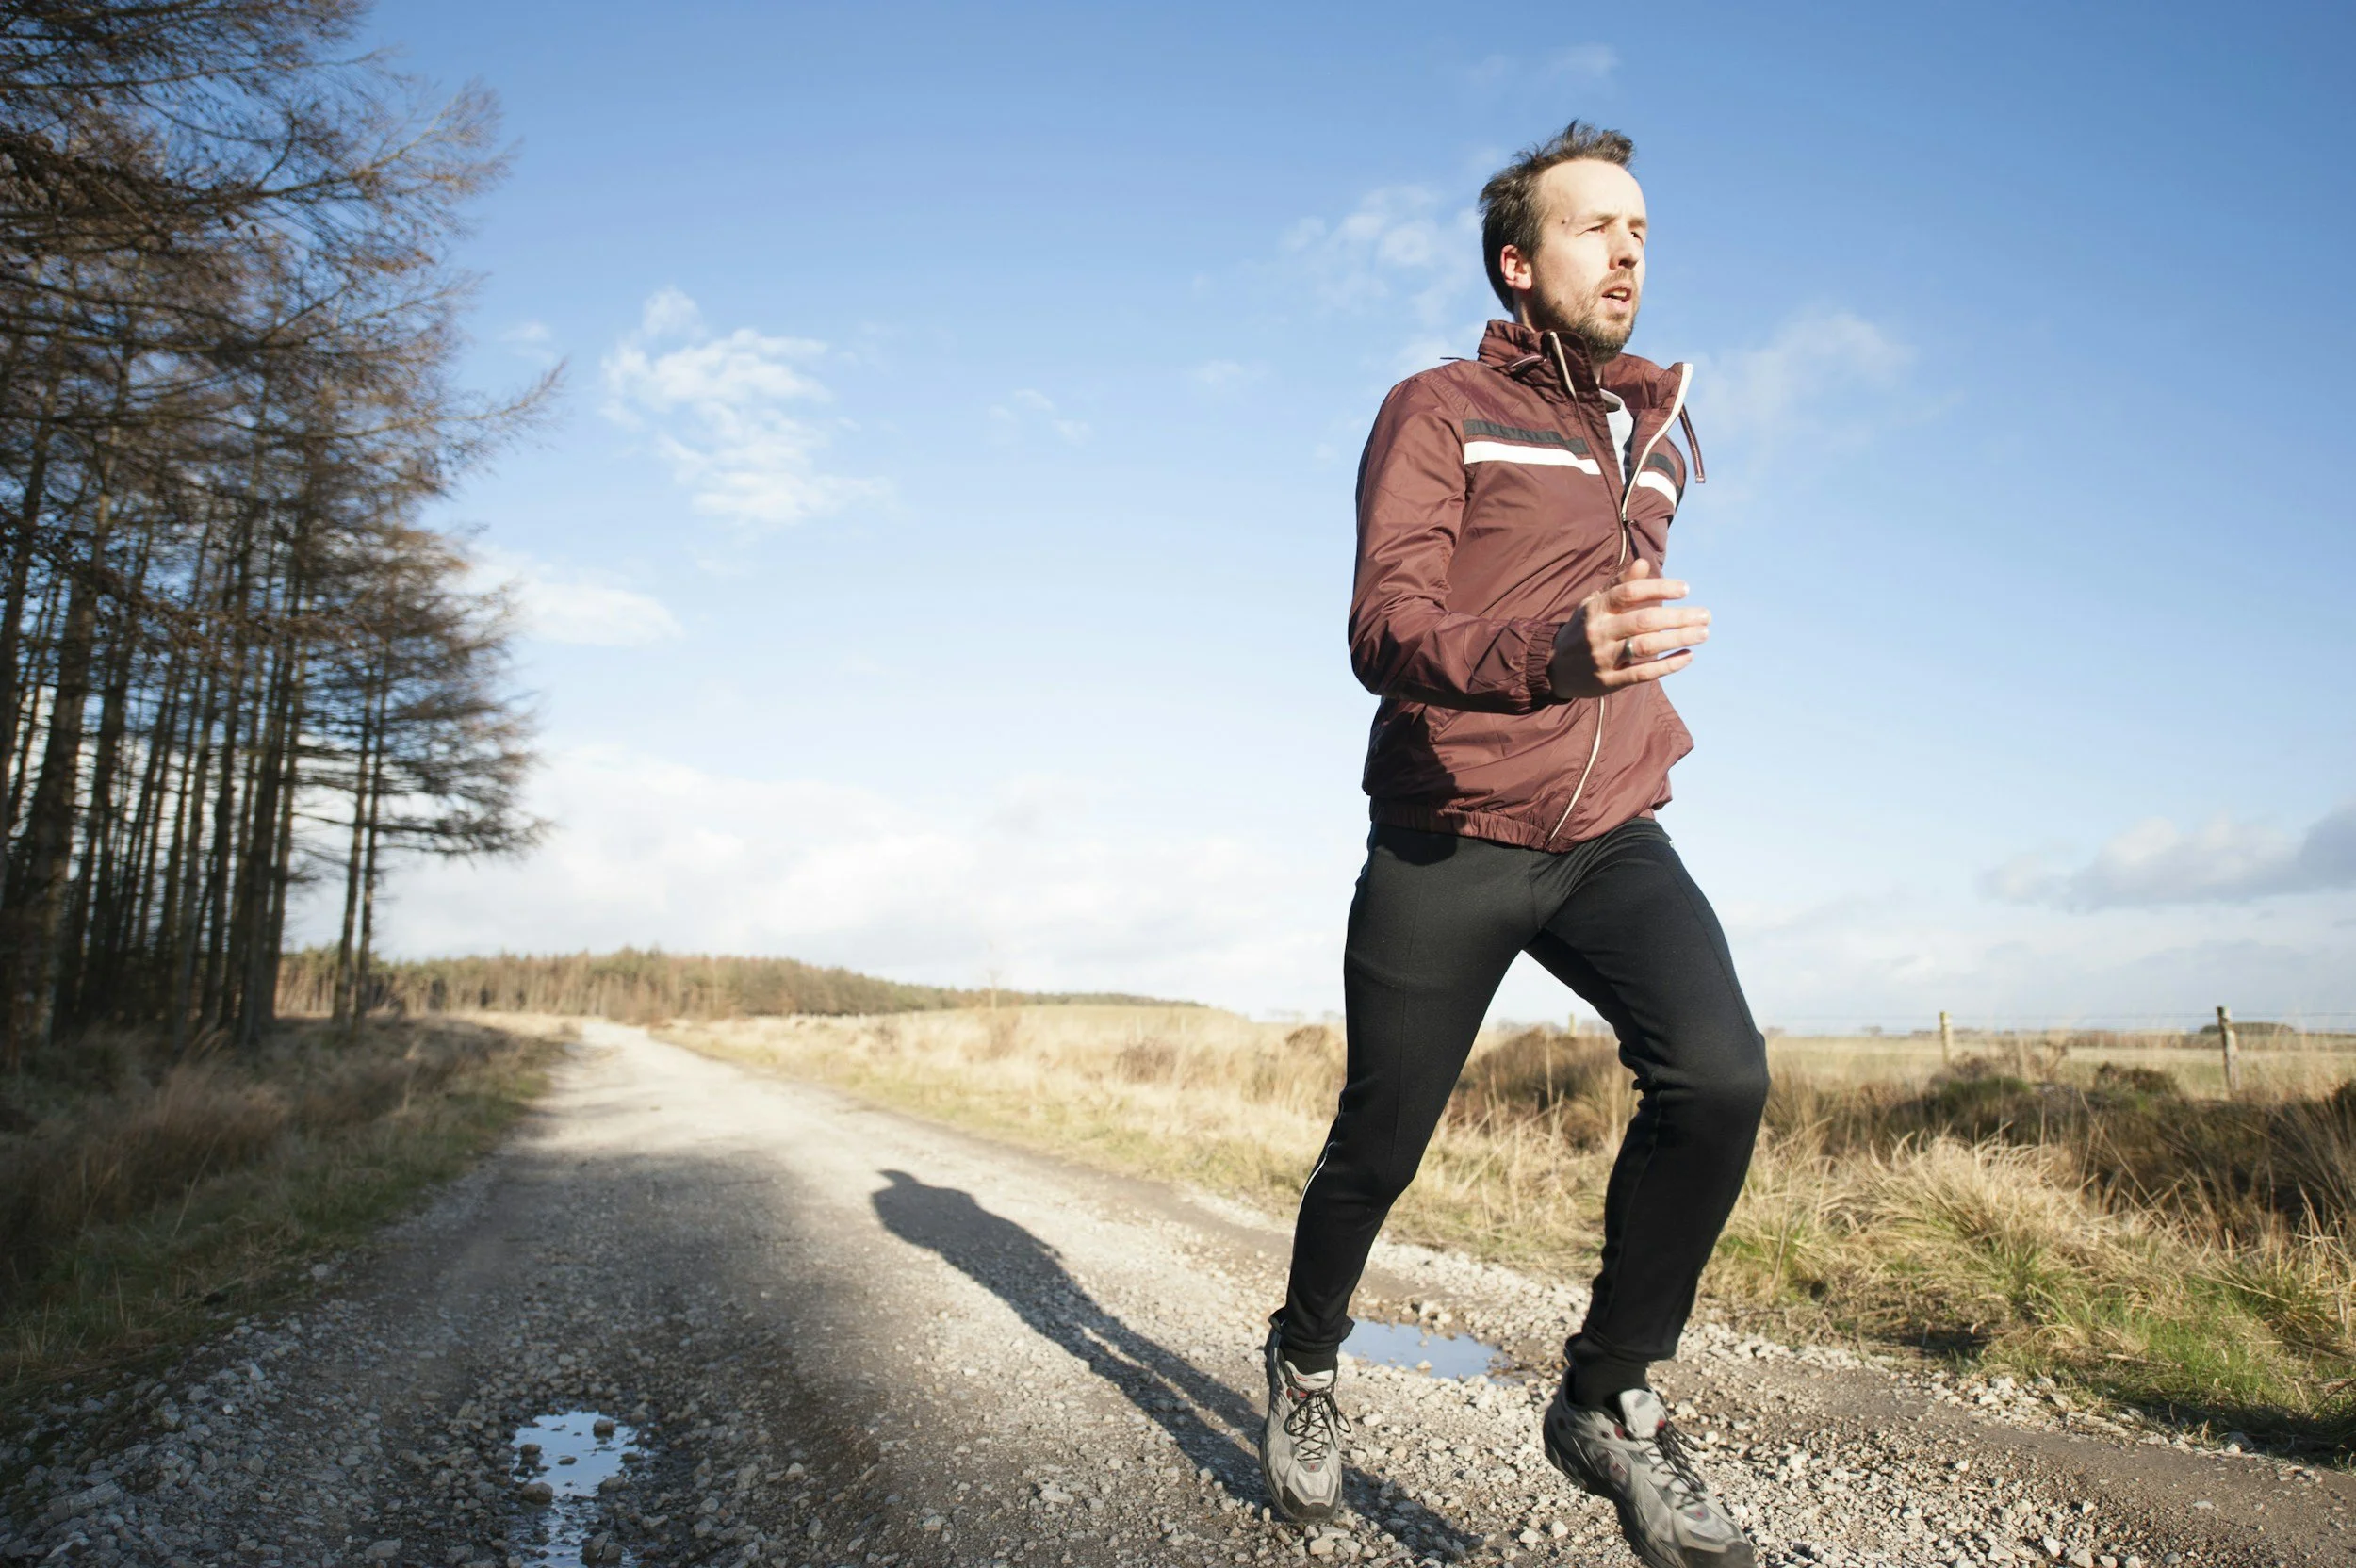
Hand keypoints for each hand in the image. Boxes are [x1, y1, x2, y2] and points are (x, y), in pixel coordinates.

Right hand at [1547, 559, 1709, 699]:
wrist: (1554, 666)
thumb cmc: (1584, 628)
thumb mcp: (1595, 602)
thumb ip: (1620, 583)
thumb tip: (1645, 563)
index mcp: (1596, 608)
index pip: (1630, 593)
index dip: (1659, 588)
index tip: (1685, 590)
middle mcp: (1598, 632)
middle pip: (1643, 621)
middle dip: (1678, 617)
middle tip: (1705, 615)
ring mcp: (1602, 658)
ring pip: (1645, 647)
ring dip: (1678, 639)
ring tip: (1702, 634)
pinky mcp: (1608, 682)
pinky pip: (1642, 673)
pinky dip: (1668, 665)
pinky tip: (1687, 656)